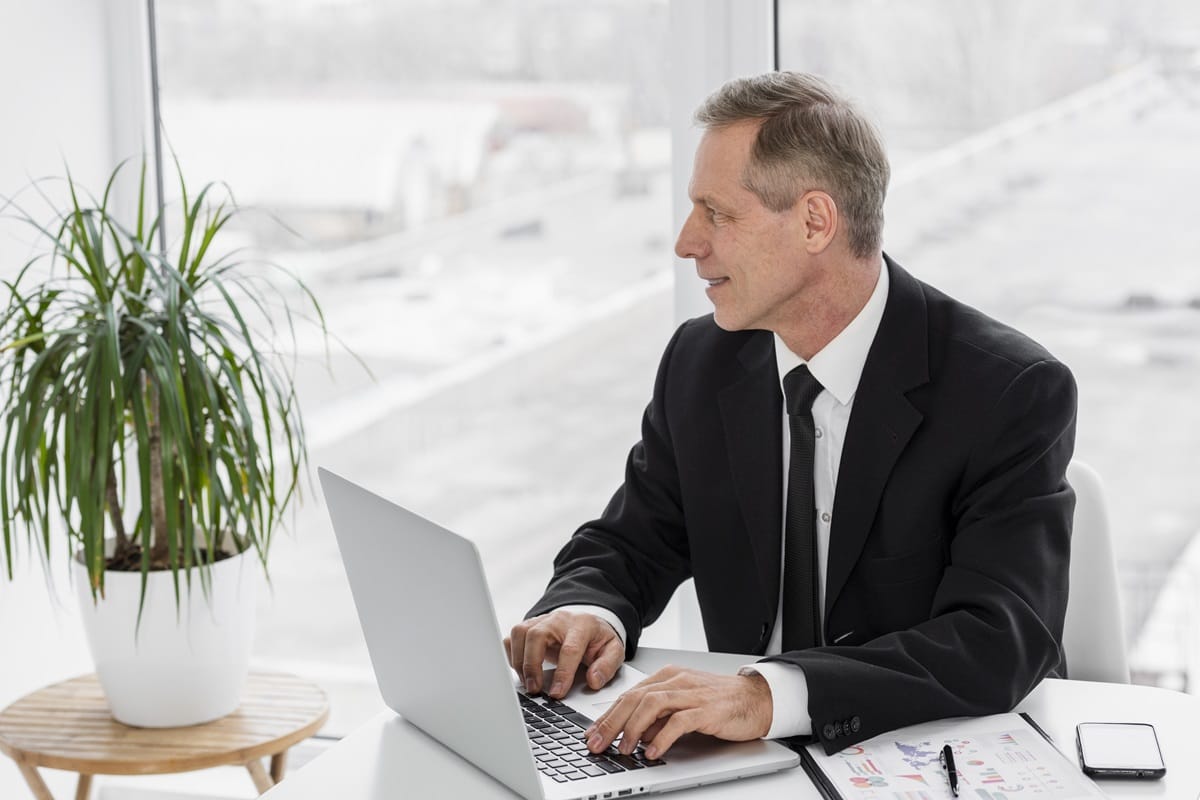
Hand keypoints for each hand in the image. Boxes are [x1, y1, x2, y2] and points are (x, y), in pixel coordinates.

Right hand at [504, 609, 624, 697]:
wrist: (588, 624)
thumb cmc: (597, 640)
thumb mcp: (613, 651)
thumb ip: (607, 666)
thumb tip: (594, 681)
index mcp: (582, 625)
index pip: (569, 648)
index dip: (563, 673)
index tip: (557, 693)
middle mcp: (558, 620)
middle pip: (537, 635)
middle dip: (532, 665)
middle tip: (534, 689)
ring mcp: (541, 620)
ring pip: (520, 633)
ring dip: (520, 660)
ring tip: (528, 683)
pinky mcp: (529, 626)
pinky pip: (512, 637)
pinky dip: (512, 655)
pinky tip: (520, 671)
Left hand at [584, 665, 772, 759]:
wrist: (757, 698)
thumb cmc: (720, 701)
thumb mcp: (683, 706)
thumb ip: (660, 717)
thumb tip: (635, 734)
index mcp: (667, 677)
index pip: (630, 694)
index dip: (608, 715)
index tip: (592, 733)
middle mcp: (676, 681)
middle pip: (635, 698)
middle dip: (612, 722)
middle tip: (597, 743)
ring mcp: (692, 693)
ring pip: (652, 705)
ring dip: (633, 729)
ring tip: (623, 749)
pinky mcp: (707, 709)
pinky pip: (679, 721)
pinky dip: (663, 737)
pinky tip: (652, 752)